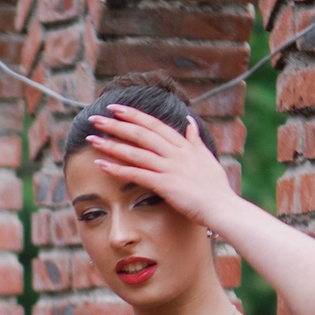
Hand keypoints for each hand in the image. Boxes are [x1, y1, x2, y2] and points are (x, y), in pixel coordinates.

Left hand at [86, 107, 235, 227]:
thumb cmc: (215, 187)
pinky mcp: (165, 185)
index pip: (154, 124)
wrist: (222, 207)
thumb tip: (189, 122)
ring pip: (135, 152)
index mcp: (183, 145)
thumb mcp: (206, 157)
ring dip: (112, 145)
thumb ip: (195, 139)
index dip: (134, 115)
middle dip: (117, 124)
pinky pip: (137, 174)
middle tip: (96, 118)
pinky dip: (118, 169)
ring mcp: (169, 168)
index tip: (116, 108)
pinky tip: (101, 165)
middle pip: (141, 134)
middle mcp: (175, 153)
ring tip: (92, 139)